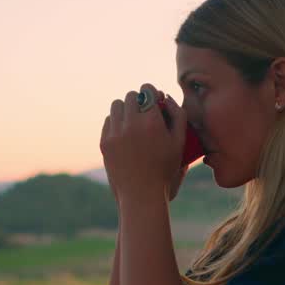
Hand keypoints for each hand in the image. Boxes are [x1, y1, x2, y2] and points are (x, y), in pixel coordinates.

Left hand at [101, 83, 187, 205]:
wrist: (141, 194)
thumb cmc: (165, 169)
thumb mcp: (179, 142)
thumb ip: (178, 115)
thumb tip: (166, 97)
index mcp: (152, 121)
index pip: (146, 90)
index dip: (150, 91)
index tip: (153, 97)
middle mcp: (132, 124)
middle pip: (131, 96)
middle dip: (138, 100)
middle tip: (144, 110)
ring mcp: (115, 133)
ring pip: (116, 105)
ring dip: (125, 108)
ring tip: (133, 120)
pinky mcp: (105, 142)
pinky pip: (108, 121)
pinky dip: (116, 122)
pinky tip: (125, 132)